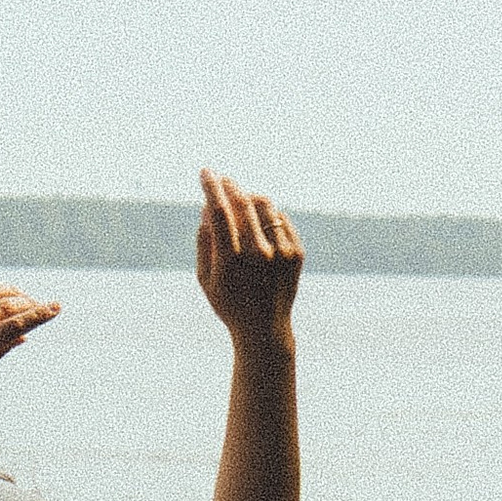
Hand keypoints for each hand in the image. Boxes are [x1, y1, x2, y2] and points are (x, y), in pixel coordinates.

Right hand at [195, 170, 302, 344]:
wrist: (264, 328)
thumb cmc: (228, 302)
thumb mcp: (205, 277)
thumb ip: (204, 242)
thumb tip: (207, 207)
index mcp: (230, 261)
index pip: (220, 212)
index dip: (211, 187)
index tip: (206, 172)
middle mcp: (258, 254)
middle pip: (243, 203)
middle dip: (231, 185)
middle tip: (223, 179)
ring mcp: (281, 253)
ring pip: (265, 206)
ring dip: (250, 198)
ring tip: (241, 203)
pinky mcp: (296, 253)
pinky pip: (281, 219)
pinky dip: (268, 216)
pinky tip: (260, 224)